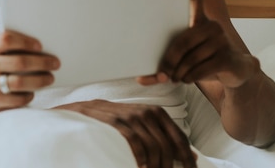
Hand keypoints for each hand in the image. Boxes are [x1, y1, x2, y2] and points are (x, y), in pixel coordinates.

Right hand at [0, 30, 58, 111]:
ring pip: (19, 83)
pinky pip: (14, 99)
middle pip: (19, 63)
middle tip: (55, 63)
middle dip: (42, 63)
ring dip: (39, 81)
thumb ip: (3, 46)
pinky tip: (32, 92)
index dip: (26, 42)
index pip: (6, 40)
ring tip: (49, 78)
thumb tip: (36, 46)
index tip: (40, 45)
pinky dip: (27, 96)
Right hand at [57, 100, 196, 167]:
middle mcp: (147, 112)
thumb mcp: (141, 123)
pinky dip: (141, 160)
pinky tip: (139, 167)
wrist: (84, 112)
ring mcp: (131, 117)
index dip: (187, 159)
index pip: (179, 138)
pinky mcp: (117, 122)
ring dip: (155, 166)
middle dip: (169, 167)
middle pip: (167, 147)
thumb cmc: (116, 121)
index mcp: (157, 112)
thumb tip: (191, 155)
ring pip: (154, 148)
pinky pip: (136, 144)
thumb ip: (163, 135)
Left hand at [138, 0, 258, 87]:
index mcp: (197, 20)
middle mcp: (210, 25)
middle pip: (180, 42)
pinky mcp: (227, 56)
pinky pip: (198, 69)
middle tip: (162, 74)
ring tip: (176, 77)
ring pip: (188, 59)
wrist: (234, 72)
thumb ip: (159, 64)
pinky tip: (188, 79)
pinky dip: (188, 78)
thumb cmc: (199, 59)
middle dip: (168, 62)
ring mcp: (220, 40)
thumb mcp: (178, 58)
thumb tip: (138, 78)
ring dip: (178, 74)